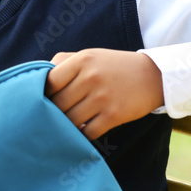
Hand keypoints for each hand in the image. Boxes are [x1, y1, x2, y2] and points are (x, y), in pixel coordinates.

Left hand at [45, 48, 163, 140]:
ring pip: (70, 120)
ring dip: (67, 125)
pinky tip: (84, 129)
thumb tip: (38, 78)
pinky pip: (88, 132)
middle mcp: (91, 77)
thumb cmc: (113, 67)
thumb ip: (63, 63)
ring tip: (67, 124)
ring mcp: (103, 97)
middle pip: (58, 103)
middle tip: (53, 116)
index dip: (43, 93)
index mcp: (82, 60)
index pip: (49, 81)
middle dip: (53, 112)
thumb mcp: (90, 56)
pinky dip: (83, 134)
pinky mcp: (114, 115)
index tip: (45, 99)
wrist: (152, 76)